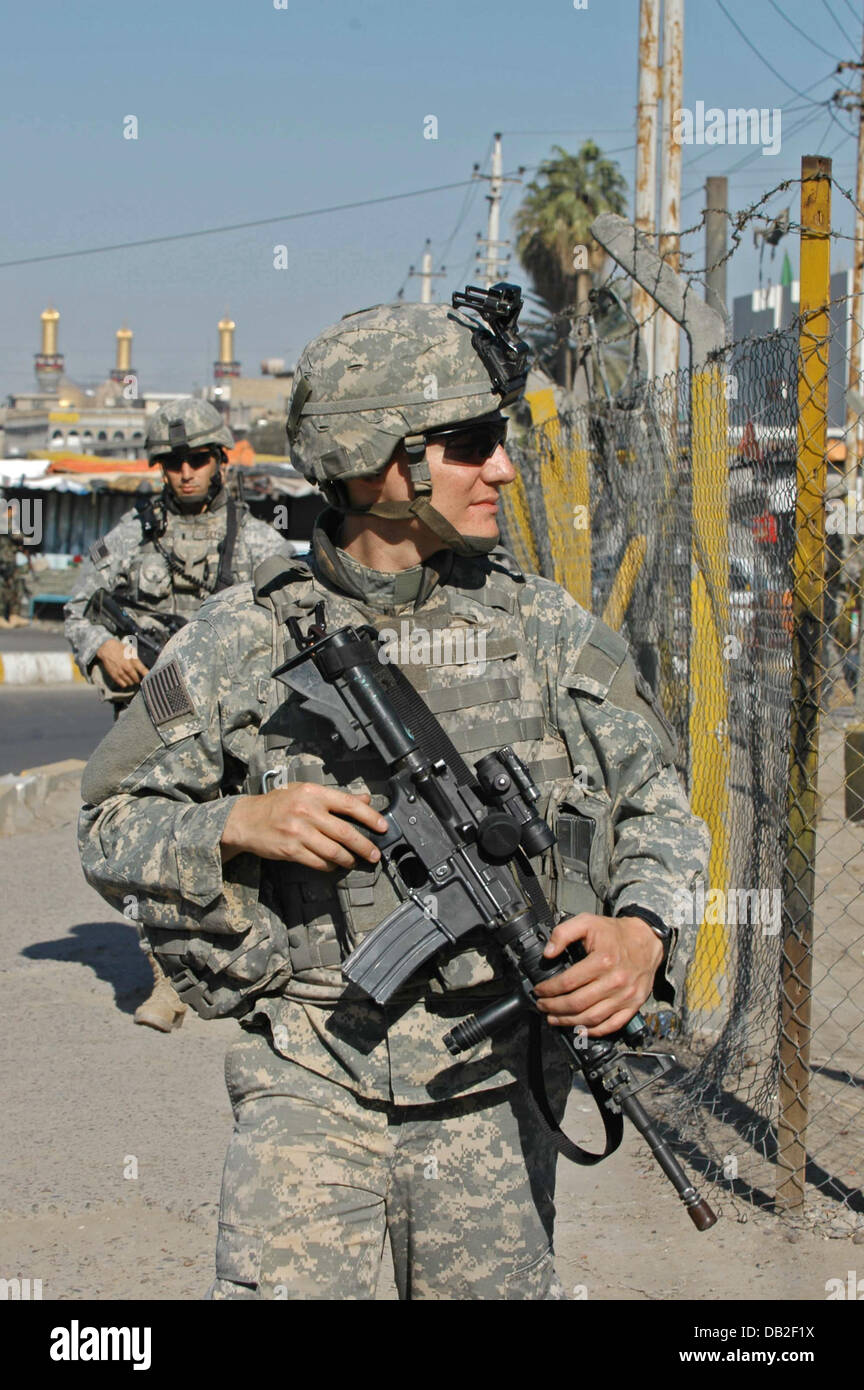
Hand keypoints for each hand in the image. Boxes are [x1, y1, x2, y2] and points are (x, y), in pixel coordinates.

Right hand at [95, 637, 148, 687]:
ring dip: (132, 682)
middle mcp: (127, 667)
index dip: (147, 675)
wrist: (107, 648)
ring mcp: (120, 672)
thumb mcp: (131, 650)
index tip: (149, 678)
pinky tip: (125, 681)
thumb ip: (137, 658)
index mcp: (133, 660)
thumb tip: (143, 665)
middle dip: (138, 679)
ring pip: (130, 682)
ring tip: (131, 679)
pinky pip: (122, 684)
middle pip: (136, 678)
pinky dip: (125, 684)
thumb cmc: (119, 648)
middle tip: (138, 678)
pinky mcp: (114, 675)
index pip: (143, 670)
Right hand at [221, 783, 388, 869]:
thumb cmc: (278, 804)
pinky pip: (318, 862)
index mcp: (313, 793)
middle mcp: (307, 811)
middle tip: (374, 854)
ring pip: (333, 851)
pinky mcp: (290, 850)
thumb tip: (365, 799)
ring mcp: (298, 832)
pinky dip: (330, 866)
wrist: (246, 820)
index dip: (370, 816)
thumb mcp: (305, 792)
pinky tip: (334, 865)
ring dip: (348, 859)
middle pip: (345, 832)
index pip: (349, 804)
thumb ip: (336, 797)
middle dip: (364, 846)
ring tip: (355, 861)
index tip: (383, 827)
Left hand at [533, 913, 663, 1037]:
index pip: (568, 982)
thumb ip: (563, 933)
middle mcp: (615, 981)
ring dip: (569, 1022)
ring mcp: (625, 996)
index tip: (539, 990)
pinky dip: (594, 1031)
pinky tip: (580, 1029)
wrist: (647, 940)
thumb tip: (548, 953)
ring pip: (592, 1017)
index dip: (549, 989)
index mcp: (603, 960)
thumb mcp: (587, 922)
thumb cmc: (615, 933)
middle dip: (554, 1007)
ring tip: (554, 1019)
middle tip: (542, 1006)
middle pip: (577, 1003)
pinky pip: (612, 1025)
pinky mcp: (634, 1005)